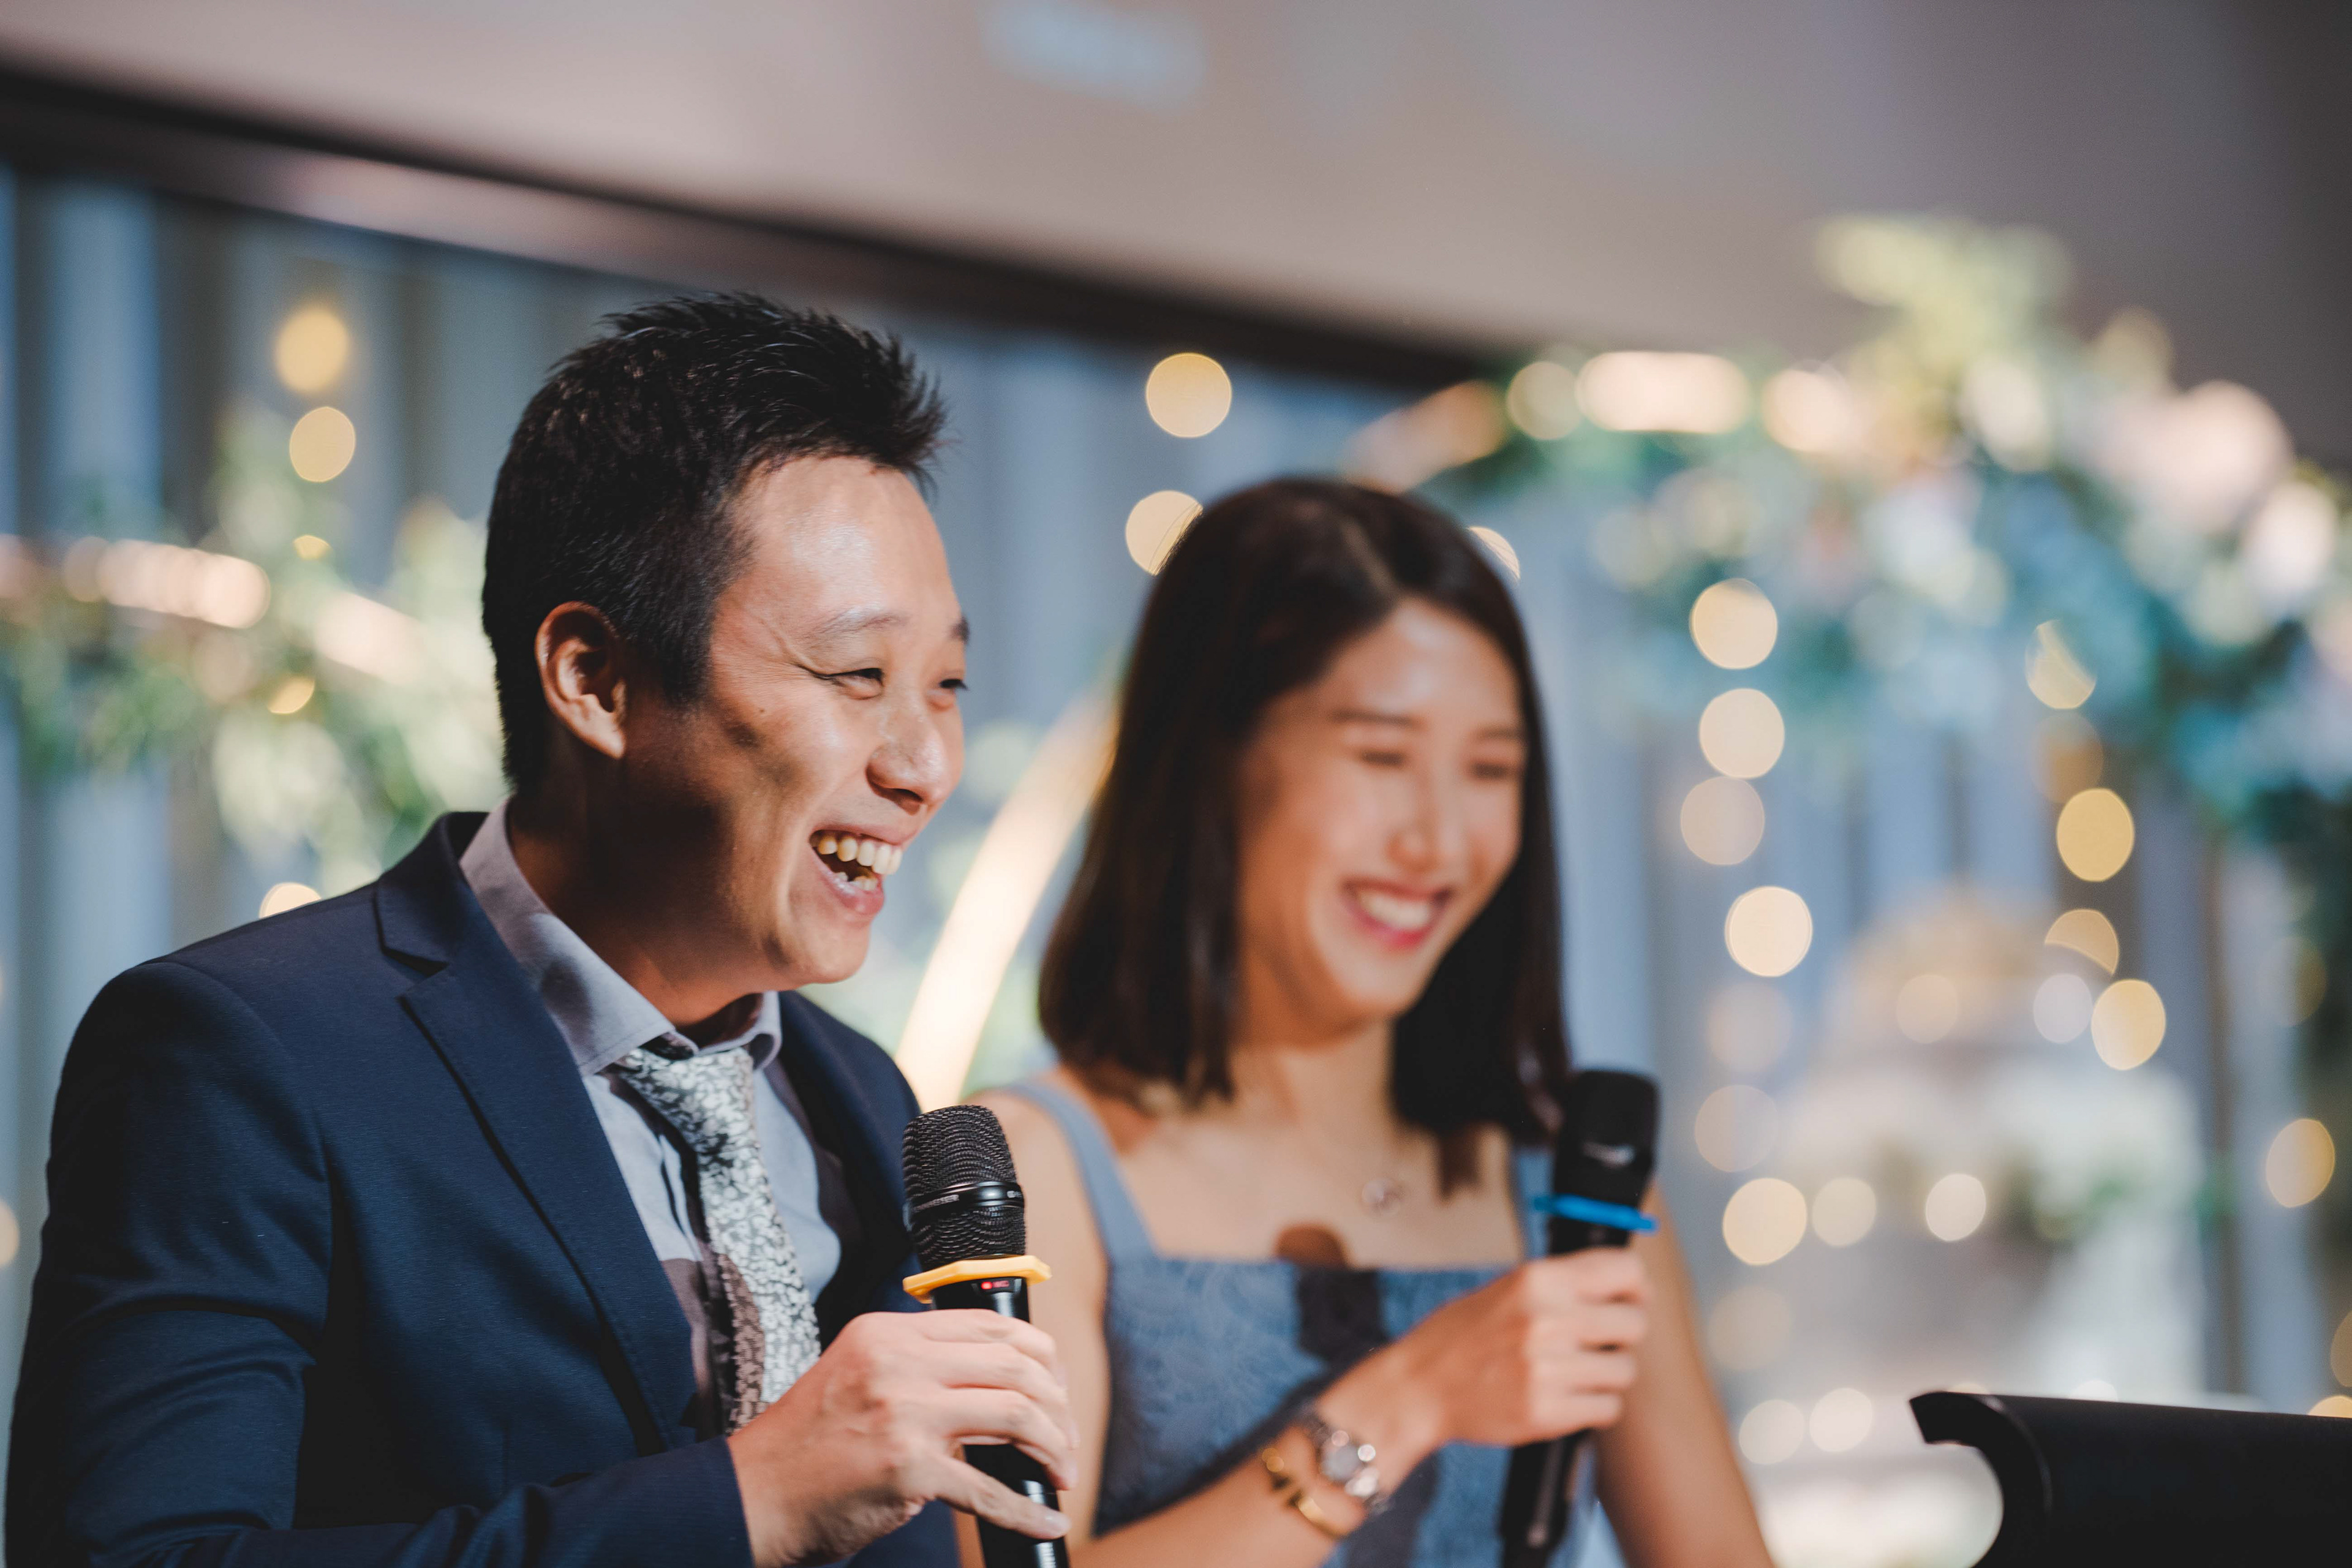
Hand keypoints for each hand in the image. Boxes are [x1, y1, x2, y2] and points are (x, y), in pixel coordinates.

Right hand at [727, 1309, 1079, 1567]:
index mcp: (889, 1333)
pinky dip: (1028, 1510)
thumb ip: (918, 1367)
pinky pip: (991, 1490)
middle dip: (1059, 1406)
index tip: (1058, 1389)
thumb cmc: (808, 1445)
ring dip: (1056, 1449)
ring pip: (1017, 1415)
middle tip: (1068, 1441)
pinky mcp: (908, 1470)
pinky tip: (1048, 1521)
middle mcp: (899, 1363)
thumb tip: (1000, 1383)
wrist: (754, 1496)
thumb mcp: (858, 1376)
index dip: (1042, 1357)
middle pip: (1016, 1366)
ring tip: (1065, 1473)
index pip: (991, 1325)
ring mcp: (904, 1414)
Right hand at [1326, 1250, 1649, 1465]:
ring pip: (1625, 1369)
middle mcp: (1547, 1319)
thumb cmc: (1460, 1336)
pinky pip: (1608, 1408)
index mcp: (1537, 1280)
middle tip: (1599, 1341)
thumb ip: (1562, 1284)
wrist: (1419, 1388)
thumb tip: (1626, 1283)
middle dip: (1622, 1333)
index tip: (1629, 1298)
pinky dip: (1594, 1406)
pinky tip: (1566, 1396)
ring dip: (1607, 1373)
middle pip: (1634, 1322)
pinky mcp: (1547, 1413)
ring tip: (1573, 1372)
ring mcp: (1548, 1369)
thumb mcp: (1507, 1288)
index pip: (1625, 1270)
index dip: (1635, 1286)